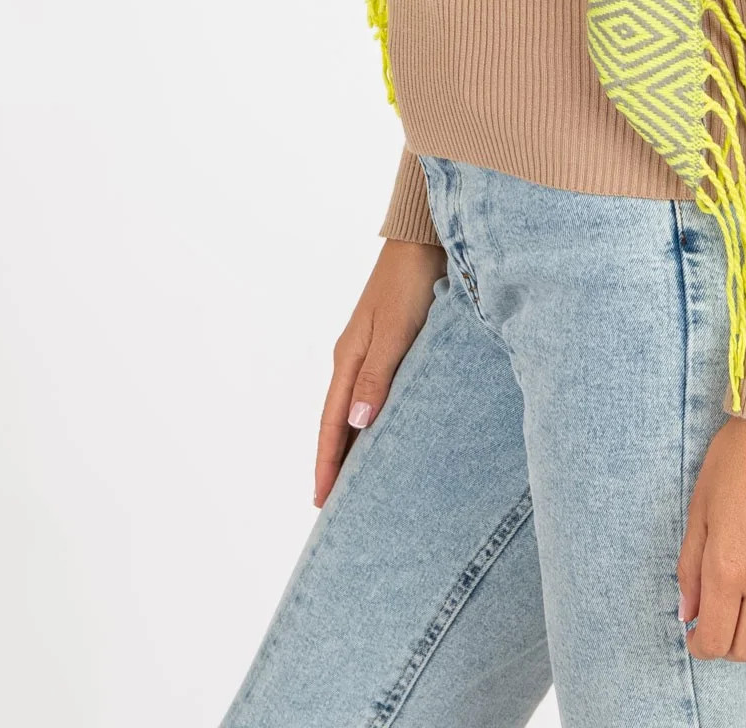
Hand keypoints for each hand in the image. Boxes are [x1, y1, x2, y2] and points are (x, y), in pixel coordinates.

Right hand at [314, 238, 446, 508]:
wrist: (423, 241)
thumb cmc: (409, 285)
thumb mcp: (394, 333)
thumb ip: (377, 377)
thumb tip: (357, 424)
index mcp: (348, 359)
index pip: (333, 423)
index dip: (327, 463)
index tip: (321, 502)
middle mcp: (354, 358)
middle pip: (339, 421)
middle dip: (335, 462)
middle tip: (336, 504)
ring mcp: (370, 351)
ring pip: (357, 409)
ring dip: (354, 444)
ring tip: (358, 480)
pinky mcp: (391, 345)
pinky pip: (375, 394)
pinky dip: (373, 421)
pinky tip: (385, 432)